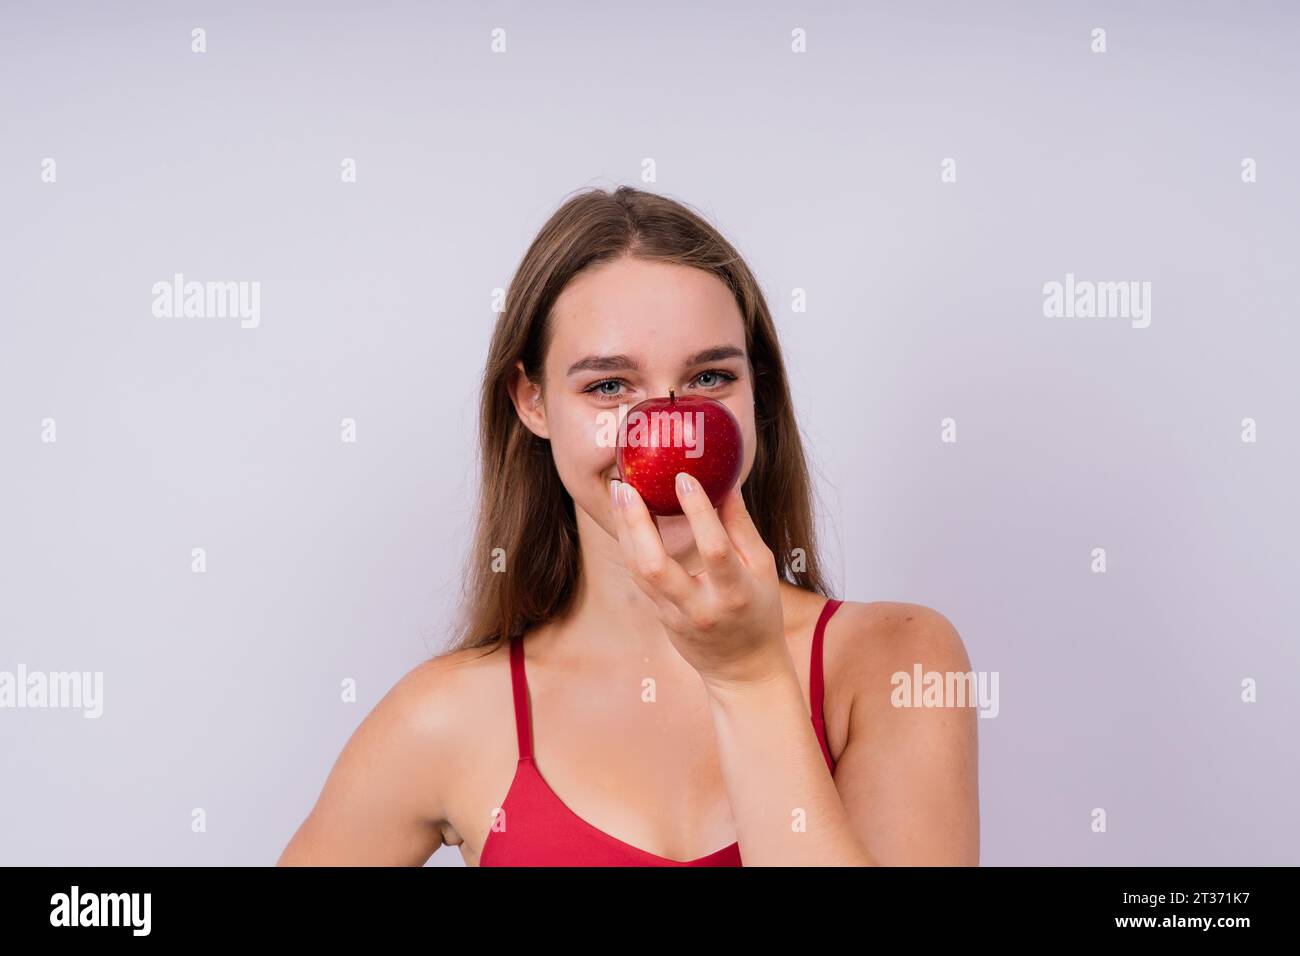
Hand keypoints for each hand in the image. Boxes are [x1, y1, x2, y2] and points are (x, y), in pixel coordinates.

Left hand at [608, 472, 790, 689]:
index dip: (698, 512)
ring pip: (638, 571)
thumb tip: (726, 484)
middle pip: (656, 565)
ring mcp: (675, 615)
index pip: (714, 549)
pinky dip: (630, 544)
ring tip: (619, 492)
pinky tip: (625, 517)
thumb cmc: (759, 611)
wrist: (743, 669)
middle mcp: (700, 606)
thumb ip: (742, 528)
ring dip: (624, 530)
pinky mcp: (660, 616)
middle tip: (625, 486)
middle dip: (636, 523)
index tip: (683, 478)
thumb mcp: (764, 569)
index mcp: (734, 593)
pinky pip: (638, 576)